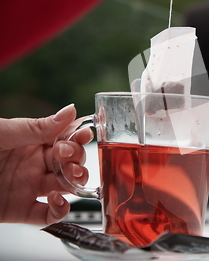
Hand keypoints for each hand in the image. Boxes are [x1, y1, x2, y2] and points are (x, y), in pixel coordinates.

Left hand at [0, 104, 90, 224]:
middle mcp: (33, 164)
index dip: (77, 137)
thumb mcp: (3, 132)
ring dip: (75, 182)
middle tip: (67, 157)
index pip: (64, 138)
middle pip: (69, 163)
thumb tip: (70, 111)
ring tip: (70, 177)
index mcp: (30, 141)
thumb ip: (39, 127)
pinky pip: (47, 215)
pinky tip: (58, 200)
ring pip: (65, 187)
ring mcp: (28, 187)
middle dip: (77, 159)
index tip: (83, 135)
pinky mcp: (20, 210)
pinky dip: (60, 210)